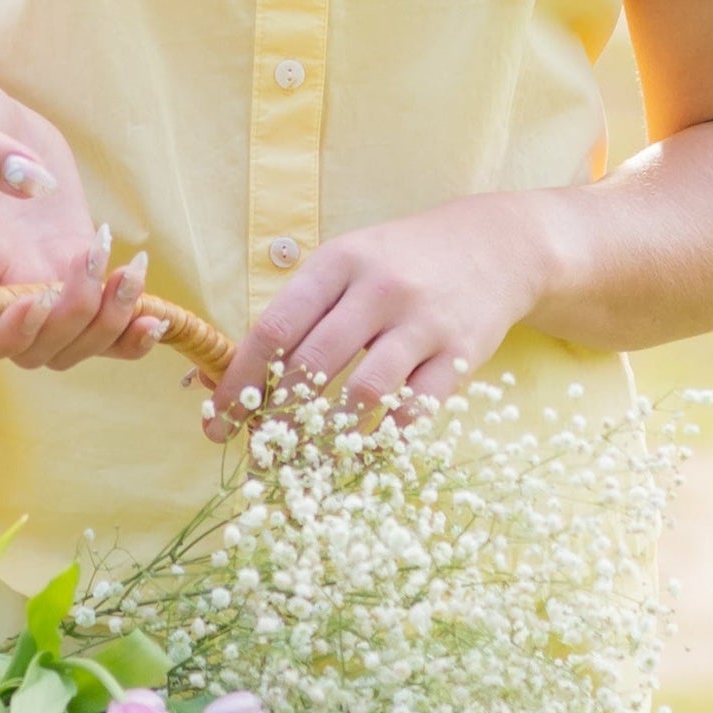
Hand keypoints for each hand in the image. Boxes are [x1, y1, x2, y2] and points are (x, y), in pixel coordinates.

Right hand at [0, 82, 165, 370]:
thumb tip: (34, 181)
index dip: (5, 335)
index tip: (39, 294)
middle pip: (32, 350)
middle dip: (73, 317)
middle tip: (94, 255)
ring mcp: (40, 287)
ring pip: (71, 348)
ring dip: (109, 325)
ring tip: (132, 271)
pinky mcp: (76, 276)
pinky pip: (102, 333)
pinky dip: (131, 337)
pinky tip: (156, 317)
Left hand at [204, 192, 554, 440]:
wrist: (495, 244)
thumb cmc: (402, 260)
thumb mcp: (349, 261)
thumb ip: (304, 310)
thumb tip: (244, 377)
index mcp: (338, 262)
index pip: (274, 329)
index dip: (239, 383)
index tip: (217, 423)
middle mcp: (379, 289)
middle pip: (313, 366)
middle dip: (276, 420)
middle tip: (257, 456)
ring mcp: (423, 323)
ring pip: (363, 394)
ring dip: (326, 439)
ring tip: (303, 468)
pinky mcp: (460, 355)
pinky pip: (415, 411)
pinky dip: (383, 441)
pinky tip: (360, 457)